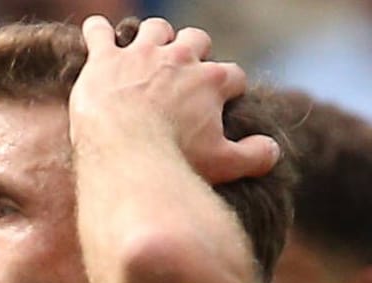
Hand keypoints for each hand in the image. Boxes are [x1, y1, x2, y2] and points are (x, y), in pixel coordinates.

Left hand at [69, 16, 278, 185]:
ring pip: (155, 28)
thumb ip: (255, 156)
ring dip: (155, 37)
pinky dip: (98, 32)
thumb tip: (273, 151)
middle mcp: (179, 59)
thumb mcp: (225, 165)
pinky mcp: (104, 59)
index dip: (231, 88)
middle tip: (186, 72)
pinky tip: (99, 38)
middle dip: (196, 52)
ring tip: (149, 53)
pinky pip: (98, 31)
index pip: (233, 75)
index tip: (226, 101)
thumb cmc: (175, 160)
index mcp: (210, 81)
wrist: (125, 153)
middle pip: (197, 39)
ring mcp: (140, 54)